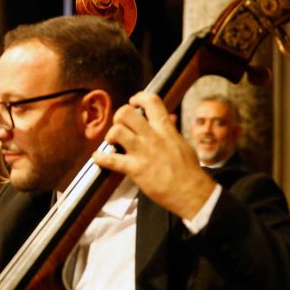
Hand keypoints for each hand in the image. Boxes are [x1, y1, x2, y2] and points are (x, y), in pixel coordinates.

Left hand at [93, 92, 216, 220]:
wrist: (190, 191)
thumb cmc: (188, 170)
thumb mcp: (182, 144)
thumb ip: (172, 131)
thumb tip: (169, 118)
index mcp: (165, 129)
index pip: (152, 102)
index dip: (139, 98)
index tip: (133, 101)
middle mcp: (152, 137)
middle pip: (127, 114)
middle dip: (119, 116)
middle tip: (120, 124)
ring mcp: (142, 152)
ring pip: (117, 131)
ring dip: (110, 135)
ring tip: (112, 141)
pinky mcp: (135, 169)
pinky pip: (111, 160)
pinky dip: (101, 158)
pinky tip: (98, 157)